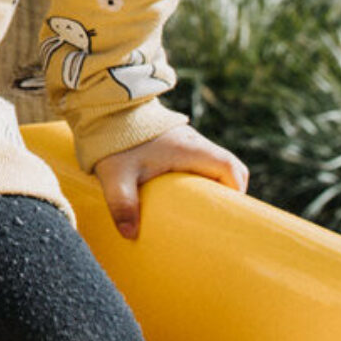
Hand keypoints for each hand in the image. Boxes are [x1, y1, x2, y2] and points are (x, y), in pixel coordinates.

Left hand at [93, 124, 248, 240]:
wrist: (104, 106)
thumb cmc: (114, 140)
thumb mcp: (116, 175)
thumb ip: (122, 204)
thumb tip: (130, 234)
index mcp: (190, 149)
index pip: (231, 167)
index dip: (236, 191)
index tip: (225, 212)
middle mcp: (193, 141)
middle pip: (227, 167)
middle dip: (224, 192)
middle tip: (209, 216)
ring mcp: (184, 139)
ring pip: (212, 163)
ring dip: (209, 183)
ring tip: (193, 208)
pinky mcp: (172, 139)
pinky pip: (197, 159)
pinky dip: (196, 175)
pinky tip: (178, 192)